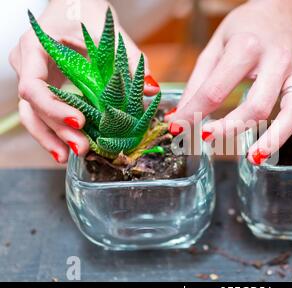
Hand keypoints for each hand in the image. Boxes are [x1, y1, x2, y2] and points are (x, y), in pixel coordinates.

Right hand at [9, 0, 158, 162]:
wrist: (73, 4)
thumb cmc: (85, 11)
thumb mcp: (107, 31)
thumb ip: (129, 59)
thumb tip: (151, 89)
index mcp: (35, 48)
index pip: (34, 86)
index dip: (54, 108)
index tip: (80, 121)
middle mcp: (27, 65)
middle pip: (33, 107)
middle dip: (57, 131)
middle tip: (82, 148)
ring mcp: (34, 78)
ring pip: (33, 116)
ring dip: (52, 138)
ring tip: (73, 155)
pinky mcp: (45, 88)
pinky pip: (44, 114)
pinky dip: (56, 131)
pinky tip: (70, 147)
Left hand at [169, 0, 291, 163]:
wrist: (280, 14)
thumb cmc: (243, 30)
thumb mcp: (214, 47)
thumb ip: (198, 83)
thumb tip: (179, 118)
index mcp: (246, 47)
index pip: (217, 88)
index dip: (194, 112)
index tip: (177, 129)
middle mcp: (275, 61)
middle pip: (258, 104)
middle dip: (232, 127)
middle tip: (208, 140)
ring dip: (275, 138)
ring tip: (254, 158)